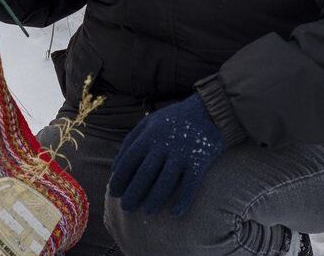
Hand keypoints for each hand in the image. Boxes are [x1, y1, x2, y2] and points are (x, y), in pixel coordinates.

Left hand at [108, 93, 224, 215]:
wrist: (209, 111)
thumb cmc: (173, 120)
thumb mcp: (148, 122)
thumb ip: (130, 141)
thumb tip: (115, 168)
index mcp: (149, 135)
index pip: (129, 161)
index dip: (120, 179)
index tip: (114, 193)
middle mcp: (163, 145)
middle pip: (144, 174)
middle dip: (133, 194)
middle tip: (126, 208)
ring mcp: (182, 154)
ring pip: (165, 183)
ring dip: (155, 200)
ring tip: (147, 212)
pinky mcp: (199, 161)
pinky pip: (190, 185)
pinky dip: (182, 201)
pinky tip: (175, 213)